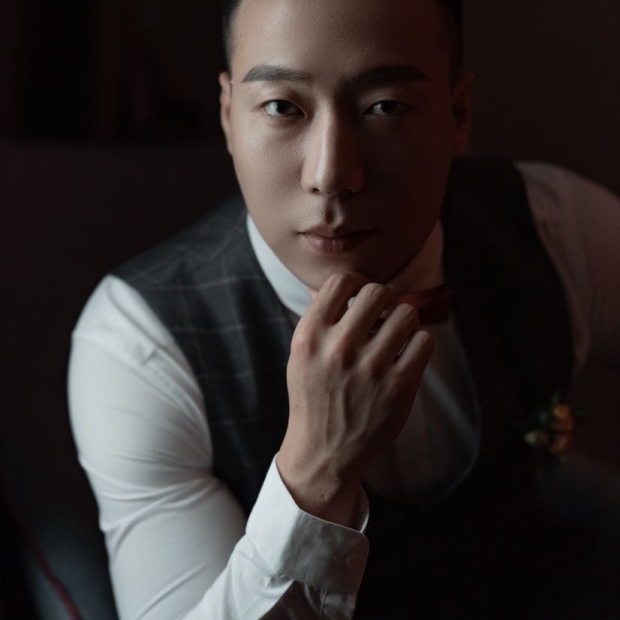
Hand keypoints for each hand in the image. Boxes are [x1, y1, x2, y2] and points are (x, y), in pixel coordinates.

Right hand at [277, 272, 433, 524]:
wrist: (323, 453)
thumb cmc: (314, 397)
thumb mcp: (301, 356)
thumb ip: (320, 319)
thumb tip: (343, 284)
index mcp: (310, 336)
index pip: (342, 281)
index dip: (357, 284)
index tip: (361, 299)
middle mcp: (338, 348)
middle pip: (379, 292)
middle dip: (385, 301)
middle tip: (383, 317)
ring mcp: (370, 368)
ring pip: (407, 314)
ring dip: (404, 322)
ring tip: (396, 337)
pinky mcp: (398, 388)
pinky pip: (424, 341)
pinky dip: (419, 344)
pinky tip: (407, 355)